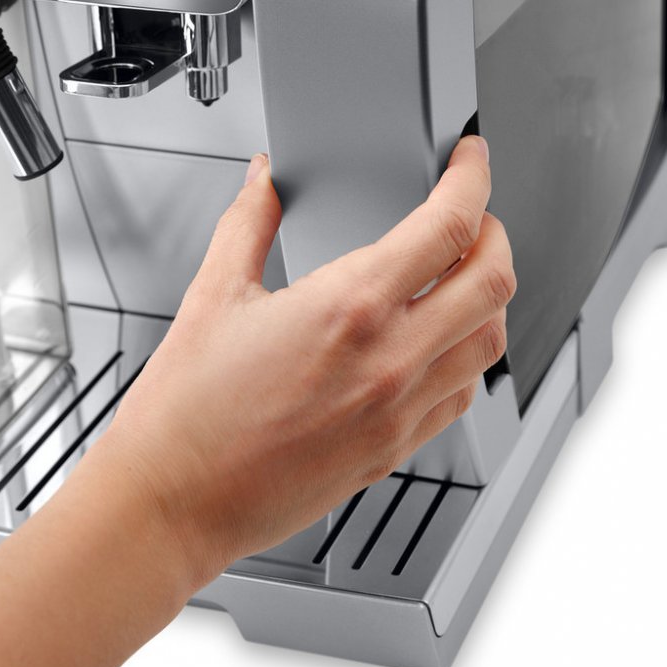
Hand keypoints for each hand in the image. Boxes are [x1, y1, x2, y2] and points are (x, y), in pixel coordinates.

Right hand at [100, 136, 515, 588]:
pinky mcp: (394, 450)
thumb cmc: (185, 414)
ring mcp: (398, 411)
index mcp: (349, 307)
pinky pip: (462, 395)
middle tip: (475, 216)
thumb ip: (248, 222)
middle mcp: (389, 359)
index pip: (448, 225)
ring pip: (490, 342)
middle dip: (495, 233)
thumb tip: (265, 180)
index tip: (470, 161)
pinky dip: (467, 357)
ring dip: (488, 298)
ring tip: (462, 277)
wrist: (171, 504)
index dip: (472, 178)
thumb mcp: (213, 294)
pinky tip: (438, 345)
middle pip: (493, 281)